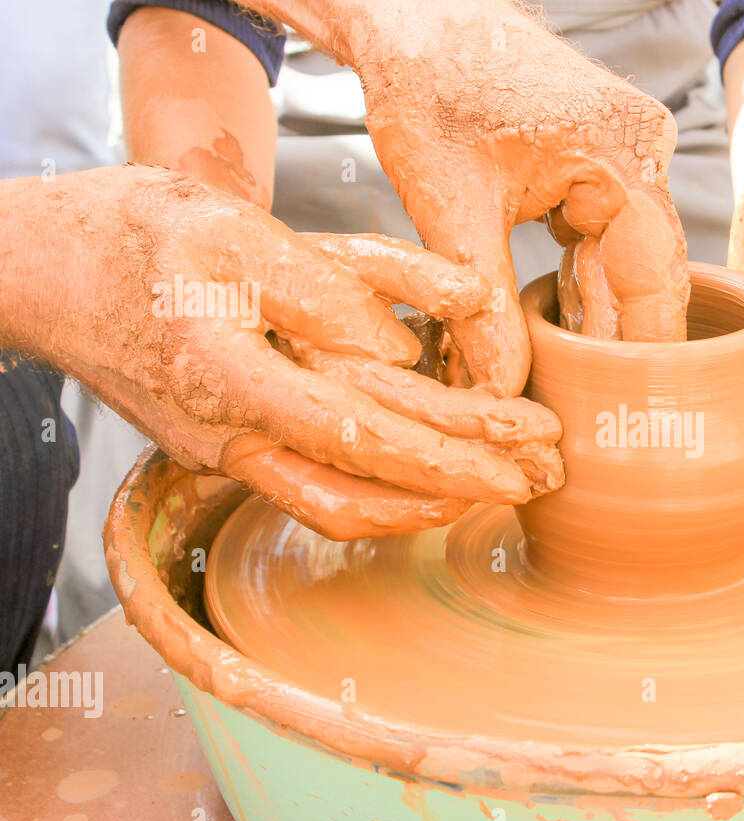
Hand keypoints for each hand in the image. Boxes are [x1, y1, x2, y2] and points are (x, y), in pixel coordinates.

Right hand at [0, 165, 560, 538]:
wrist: (49, 270)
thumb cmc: (140, 236)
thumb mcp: (241, 234)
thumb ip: (333, 289)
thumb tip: (407, 348)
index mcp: (233, 383)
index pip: (364, 443)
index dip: (449, 461)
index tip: (521, 463)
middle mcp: (229, 438)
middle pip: (364, 491)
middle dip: (459, 491)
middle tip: (538, 484)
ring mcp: (224, 452)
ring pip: (337, 506)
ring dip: (423, 504)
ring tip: (497, 489)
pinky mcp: (227, 448)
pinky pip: (311, 489)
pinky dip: (376, 494)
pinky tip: (426, 486)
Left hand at [304, 1, 691, 380]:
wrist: (413, 17)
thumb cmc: (428, 83)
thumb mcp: (448, 203)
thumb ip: (481, 302)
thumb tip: (502, 387)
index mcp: (621, 152)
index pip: (658, 274)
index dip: (650, 350)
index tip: (640, 413)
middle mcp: (641, 150)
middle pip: (645, 272)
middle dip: (617, 342)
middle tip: (601, 413)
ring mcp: (624, 154)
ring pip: (622, 260)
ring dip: (595, 318)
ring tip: (579, 386)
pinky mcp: (598, 162)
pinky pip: (601, 238)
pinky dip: (578, 284)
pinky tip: (563, 334)